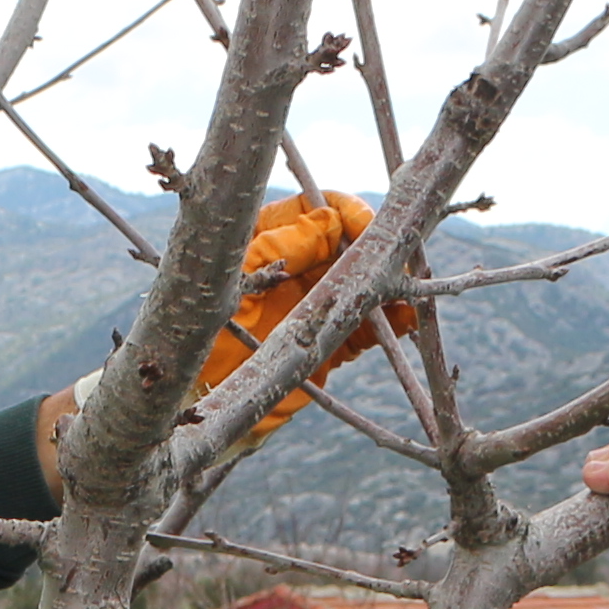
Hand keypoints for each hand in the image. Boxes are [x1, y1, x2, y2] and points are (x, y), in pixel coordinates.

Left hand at [197, 192, 415, 435]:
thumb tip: (329, 220)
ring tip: (408, 294)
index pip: (317, 208)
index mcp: (267, 240)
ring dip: (391, 284)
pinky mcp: (330, 339)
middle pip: (351, 243)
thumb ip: (277, 252)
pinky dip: (391, 322)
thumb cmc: (200, 336)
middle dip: (379, 249)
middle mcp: (297, 266)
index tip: (368, 228)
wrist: (200, 400)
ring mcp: (315, 302)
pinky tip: (407, 320)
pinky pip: (369, 324)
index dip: (348, 212)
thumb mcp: (231, 286)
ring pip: (366, 282)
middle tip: (400, 261)